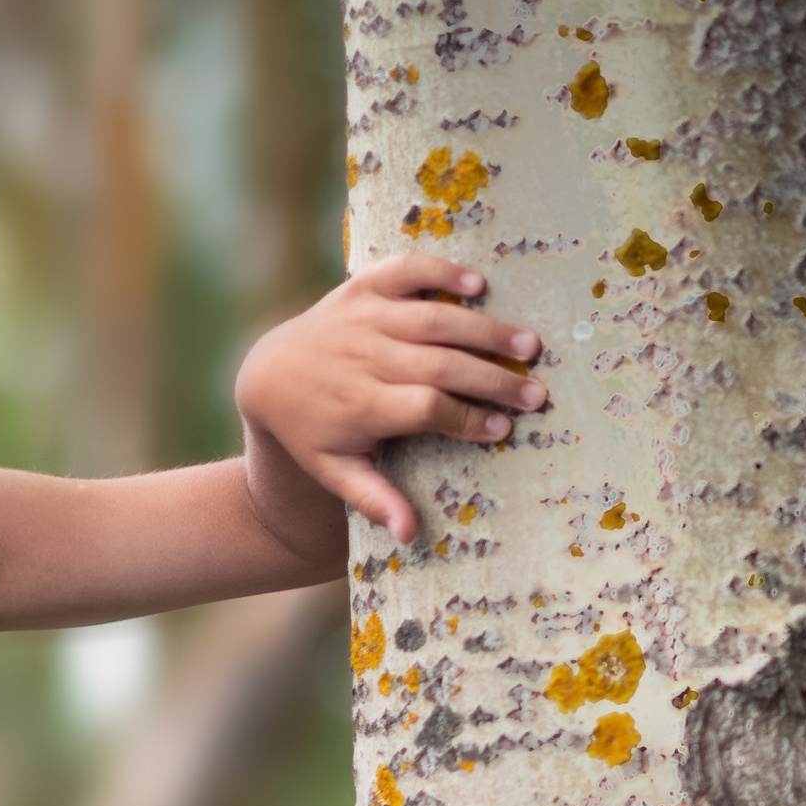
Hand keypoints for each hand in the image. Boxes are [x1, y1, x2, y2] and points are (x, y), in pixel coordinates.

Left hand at [234, 256, 546, 548]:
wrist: (269, 373)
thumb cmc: (312, 429)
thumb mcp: (333, 470)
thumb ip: (371, 498)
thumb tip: (408, 533)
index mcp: (361, 404)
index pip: (427, 408)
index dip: (467, 418)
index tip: (503, 429)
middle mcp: (366, 356)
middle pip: (442, 365)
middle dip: (493, 380)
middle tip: (536, 394)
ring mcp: (364, 316)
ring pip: (436, 318)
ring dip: (486, 330)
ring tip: (529, 345)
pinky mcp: (363, 286)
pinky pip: (408, 271)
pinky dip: (442, 273)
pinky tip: (479, 285)